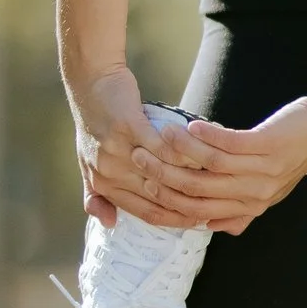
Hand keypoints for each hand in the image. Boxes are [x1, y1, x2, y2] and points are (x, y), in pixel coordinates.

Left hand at [70, 69, 242, 232]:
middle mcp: (109, 173)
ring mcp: (118, 151)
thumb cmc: (94, 122)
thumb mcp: (87, 164)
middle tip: (218, 198)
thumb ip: (98, 195)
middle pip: (159, 197)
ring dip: (193, 175)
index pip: (146, 212)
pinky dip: (184, 153)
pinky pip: (163, 148)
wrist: (89, 83)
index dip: (176, 218)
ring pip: (165, 174)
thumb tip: (110, 225)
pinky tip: (203, 153)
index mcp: (103, 185)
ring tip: (218, 177)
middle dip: (191, 200)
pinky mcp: (128, 127)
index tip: (201, 217)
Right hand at [153, 99, 306, 229]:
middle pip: (197, 190)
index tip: (144, 184)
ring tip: (161, 135)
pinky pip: (229, 144)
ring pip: (209, 166)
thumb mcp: (266, 192)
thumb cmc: (291, 158)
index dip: (168, 200)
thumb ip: (239, 212)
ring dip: (180, 150)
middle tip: (140, 157)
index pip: (197, 211)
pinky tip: (191, 126)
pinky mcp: (267, 146)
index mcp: (248, 207)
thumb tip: (211, 226)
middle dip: (164, 174)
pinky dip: (206, 136)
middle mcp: (253, 194)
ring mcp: (261, 171)